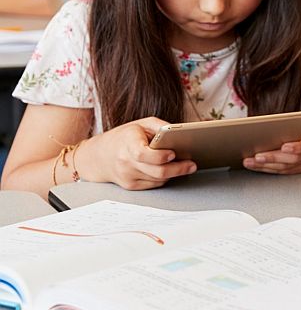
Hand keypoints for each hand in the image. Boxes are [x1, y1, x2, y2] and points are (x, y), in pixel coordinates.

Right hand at [78, 117, 196, 189]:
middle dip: (178, 169)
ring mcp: (127, 176)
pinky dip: (165, 178)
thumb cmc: (124, 137)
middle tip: (192, 165)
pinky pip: (154, 184)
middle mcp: (125, 162)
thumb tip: (181, 132)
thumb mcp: (142, 124)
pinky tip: (171, 170)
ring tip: (186, 166)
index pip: (142, 154)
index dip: (159, 156)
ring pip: (158, 179)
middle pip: (156, 171)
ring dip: (174, 173)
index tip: (173, 154)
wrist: (100, 155)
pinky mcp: (131, 186)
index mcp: (127, 144)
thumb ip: (161, 127)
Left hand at [243, 127, 300, 174]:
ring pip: (283, 168)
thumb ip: (286, 126)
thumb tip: (266, 126)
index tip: (284, 147)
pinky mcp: (293, 171)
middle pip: (292, 159)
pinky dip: (265, 169)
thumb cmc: (299, 130)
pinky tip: (253, 165)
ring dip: (264, 165)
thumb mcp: (296, 123)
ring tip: (249, 161)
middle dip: (273, 158)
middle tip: (257, 156)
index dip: (296, 147)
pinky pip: (278, 172)